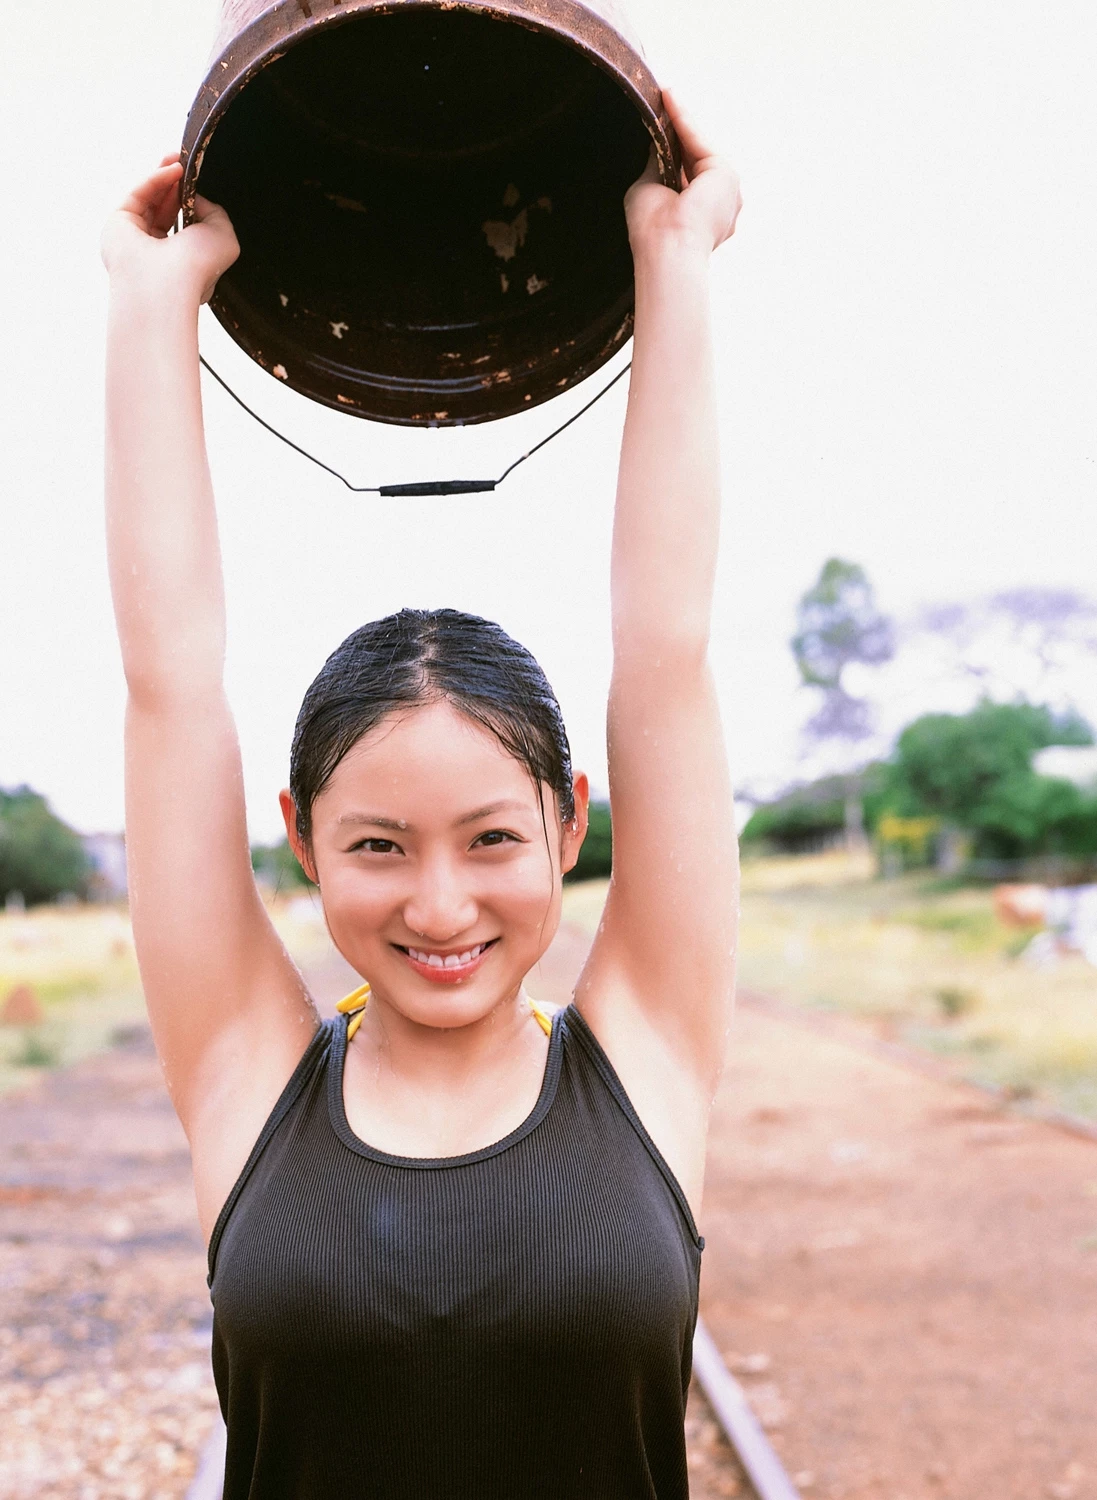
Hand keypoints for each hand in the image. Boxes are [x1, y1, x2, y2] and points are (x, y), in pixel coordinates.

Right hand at [101, 156, 239, 306]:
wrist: (166, 284)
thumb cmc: (197, 268)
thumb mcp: (223, 236)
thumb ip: (214, 211)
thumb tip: (194, 196)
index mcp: (181, 263)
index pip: (184, 226)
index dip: (191, 201)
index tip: (198, 182)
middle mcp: (156, 253)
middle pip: (164, 208)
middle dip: (176, 184)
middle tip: (185, 163)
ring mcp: (134, 239)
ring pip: (149, 199)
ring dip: (165, 176)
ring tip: (180, 160)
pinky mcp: (117, 225)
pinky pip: (138, 194)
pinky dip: (155, 179)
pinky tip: (172, 170)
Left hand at [625, 90, 741, 258]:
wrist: (666, 248)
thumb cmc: (652, 232)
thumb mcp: (651, 191)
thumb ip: (657, 168)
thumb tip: (657, 143)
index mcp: (703, 215)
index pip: (688, 174)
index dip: (674, 149)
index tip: (659, 126)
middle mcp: (720, 204)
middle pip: (697, 157)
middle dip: (679, 130)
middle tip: (661, 100)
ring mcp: (727, 190)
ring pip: (699, 147)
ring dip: (680, 120)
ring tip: (663, 93)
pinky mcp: (726, 174)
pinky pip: (699, 140)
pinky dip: (683, 119)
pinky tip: (669, 97)